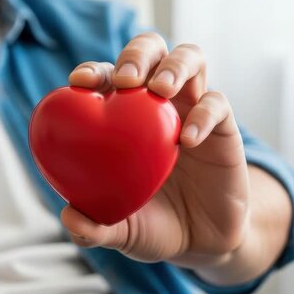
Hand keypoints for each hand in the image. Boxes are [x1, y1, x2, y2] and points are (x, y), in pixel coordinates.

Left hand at [64, 33, 249, 271]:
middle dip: (136, 55)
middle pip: (150, 51)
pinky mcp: (224, 128)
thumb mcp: (121, 231)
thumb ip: (94, 229)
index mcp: (124, 118)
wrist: (202, 242)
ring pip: (190, 59)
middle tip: (124, 80)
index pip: (107, 78)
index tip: (79, 82)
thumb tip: (69, 217)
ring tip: (158, 89)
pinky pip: (217, 105)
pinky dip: (203, 115)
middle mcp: (157, 104)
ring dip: (174, 66)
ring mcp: (192, 110)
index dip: (93, 71)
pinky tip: (186, 140)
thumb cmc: (154, 226)